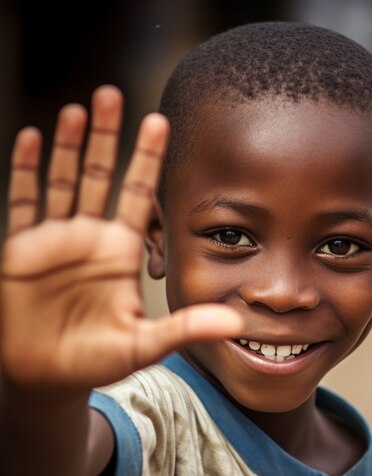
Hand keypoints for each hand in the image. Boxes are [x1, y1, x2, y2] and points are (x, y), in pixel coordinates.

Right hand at [0, 85, 241, 388]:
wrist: (50, 376)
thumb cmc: (98, 360)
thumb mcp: (146, 344)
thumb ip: (187, 328)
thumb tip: (237, 323)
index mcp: (121, 252)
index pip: (139, 195)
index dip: (147, 159)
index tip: (159, 121)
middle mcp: (91, 238)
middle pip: (99, 176)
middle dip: (106, 138)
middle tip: (113, 94)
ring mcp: (56, 240)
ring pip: (62, 181)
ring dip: (67, 145)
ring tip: (77, 109)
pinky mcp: (23, 250)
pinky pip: (24, 204)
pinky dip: (26, 172)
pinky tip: (33, 138)